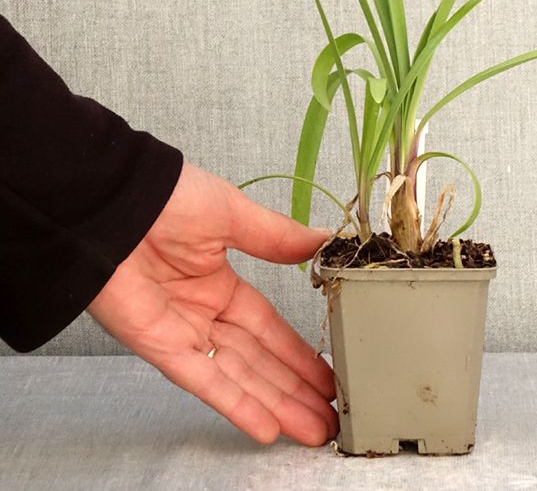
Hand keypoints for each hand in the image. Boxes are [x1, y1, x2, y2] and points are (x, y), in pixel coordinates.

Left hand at [87, 161, 337, 445]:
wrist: (114, 203)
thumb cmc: (168, 198)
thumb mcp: (234, 214)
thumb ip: (278, 237)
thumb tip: (324, 239)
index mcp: (219, 283)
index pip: (267, 327)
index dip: (298, 352)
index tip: (327, 371)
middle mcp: (202, 313)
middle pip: (258, 360)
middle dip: (294, 388)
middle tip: (330, 414)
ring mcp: (181, 333)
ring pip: (238, 377)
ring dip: (276, 404)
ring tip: (314, 429)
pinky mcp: (158, 346)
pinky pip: (202, 380)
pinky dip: (234, 403)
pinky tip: (266, 426)